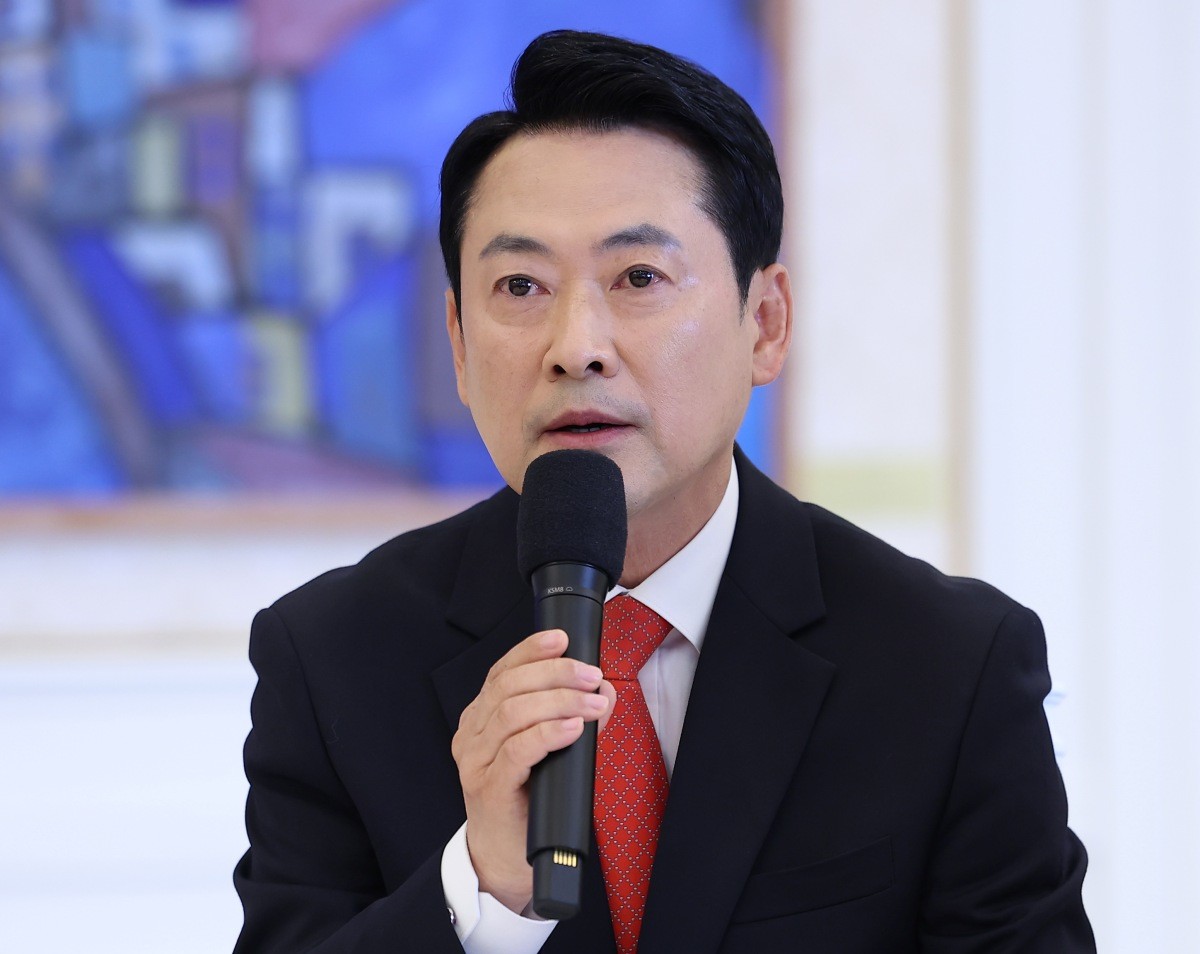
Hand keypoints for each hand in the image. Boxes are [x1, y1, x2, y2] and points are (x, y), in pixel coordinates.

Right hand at [451, 629, 615, 912]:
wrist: (508, 857)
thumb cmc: (529, 798)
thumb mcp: (549, 749)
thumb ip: (573, 716)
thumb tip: (604, 689)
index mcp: (481, 716)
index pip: (501, 671)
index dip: (530, 650)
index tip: (563, 639)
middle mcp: (472, 733)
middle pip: (509, 686)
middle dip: (555, 674)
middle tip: (591, 675)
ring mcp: (475, 761)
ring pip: (513, 713)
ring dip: (559, 701)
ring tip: (592, 704)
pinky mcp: (489, 788)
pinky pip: (517, 750)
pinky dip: (549, 733)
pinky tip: (573, 728)